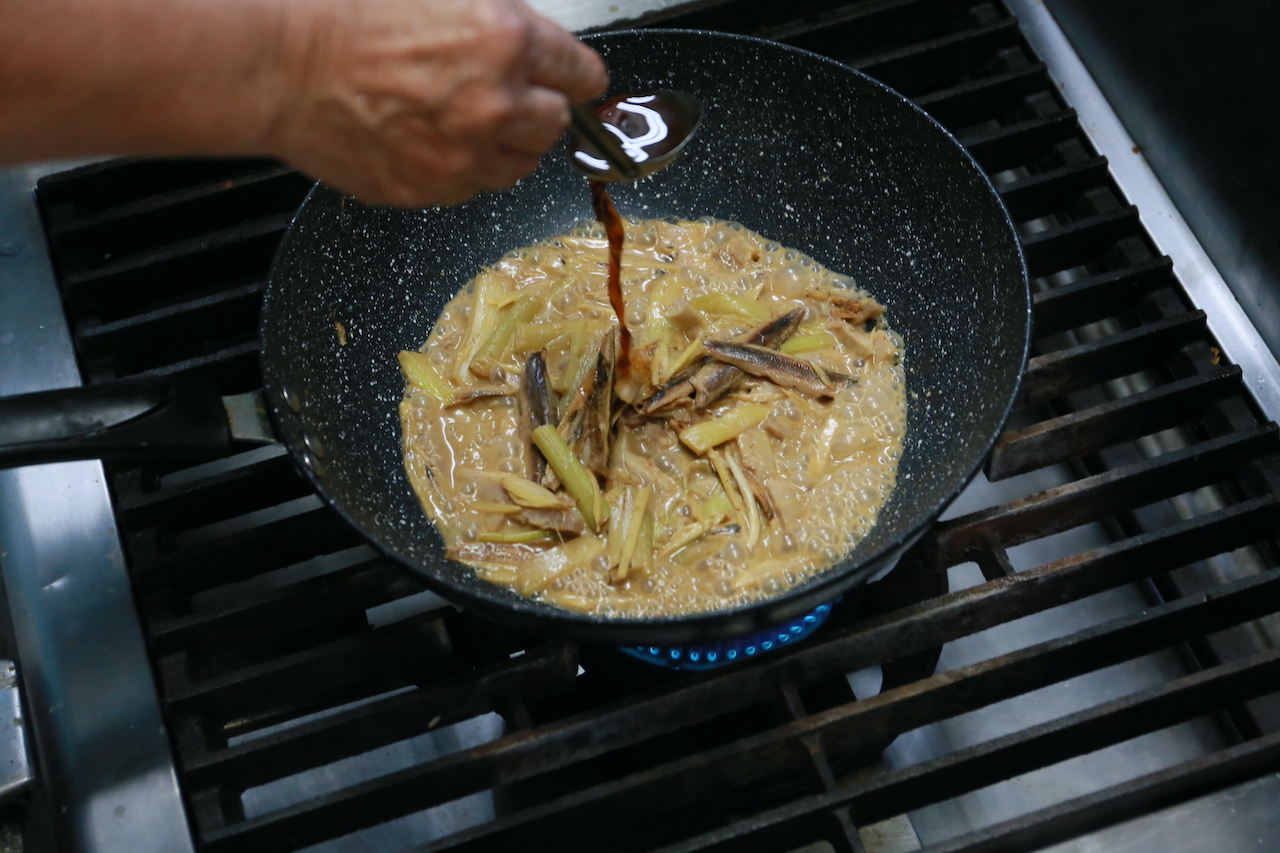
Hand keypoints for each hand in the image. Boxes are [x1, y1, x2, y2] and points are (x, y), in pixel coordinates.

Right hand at [265, 0, 607, 206]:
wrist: (280, 64)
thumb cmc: (345, 14)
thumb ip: (502, 18)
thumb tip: (533, 42)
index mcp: (506, 40)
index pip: (582, 75)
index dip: (576, 76)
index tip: (574, 81)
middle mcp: (495, 105)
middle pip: (556, 124)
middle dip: (537, 107)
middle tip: (504, 93)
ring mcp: (464, 156)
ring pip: (519, 165)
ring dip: (504, 143)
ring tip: (463, 117)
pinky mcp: (432, 190)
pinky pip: (472, 187)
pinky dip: (464, 167)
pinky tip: (431, 137)